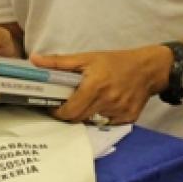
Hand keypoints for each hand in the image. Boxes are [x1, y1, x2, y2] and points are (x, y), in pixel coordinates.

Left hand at [31, 45, 170, 125]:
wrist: (148, 69)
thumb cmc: (115, 61)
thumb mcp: (87, 57)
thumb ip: (59, 62)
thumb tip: (34, 60)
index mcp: (94, 86)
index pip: (69, 111)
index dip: (57, 111)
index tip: (53, 106)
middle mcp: (107, 101)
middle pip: (78, 119)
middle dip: (69, 114)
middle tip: (67, 104)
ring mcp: (119, 112)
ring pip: (92, 121)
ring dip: (86, 114)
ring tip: (88, 101)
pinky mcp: (128, 119)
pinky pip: (108, 123)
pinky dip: (102, 117)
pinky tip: (105, 104)